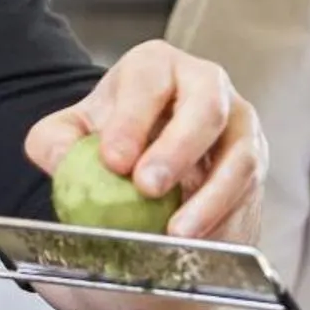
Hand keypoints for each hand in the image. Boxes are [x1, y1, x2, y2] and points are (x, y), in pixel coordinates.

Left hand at [24, 40, 265, 245]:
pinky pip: (247, 192)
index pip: (148, 82)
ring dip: (211, 197)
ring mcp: (238, 124)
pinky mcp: (253, 163)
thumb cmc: (114, 137)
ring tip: (177, 232)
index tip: (113, 160)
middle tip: (147, 187)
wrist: (150, 160)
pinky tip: (197, 242)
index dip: (132, 120)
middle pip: (206, 109)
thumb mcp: (72, 133)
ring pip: (239, 155)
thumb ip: (55, 142)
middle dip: (178, 151)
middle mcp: (206, 85)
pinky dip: (223, 219)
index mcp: (156, 67)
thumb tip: (61, 158)